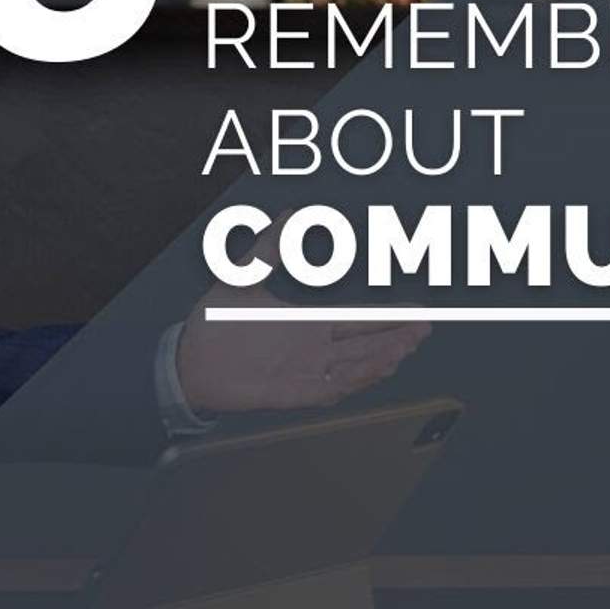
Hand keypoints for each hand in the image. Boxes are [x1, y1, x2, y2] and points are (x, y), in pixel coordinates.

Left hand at [175, 216, 431, 415]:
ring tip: (402, 348)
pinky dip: (350, 383)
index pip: (358, 320)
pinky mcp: (289, 394)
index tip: (418, 311)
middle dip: (396, 337)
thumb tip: (289, 215)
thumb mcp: (242, 277)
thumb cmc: (214, 322)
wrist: (186, 360)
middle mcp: (312, 349)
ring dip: (379, 360)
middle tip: (423, 329)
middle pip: (365, 345)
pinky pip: (326, 392)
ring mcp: (303, 373)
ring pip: (353, 369)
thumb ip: (268, 247)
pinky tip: (369, 374)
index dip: (389, 317)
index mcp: (307, 323)